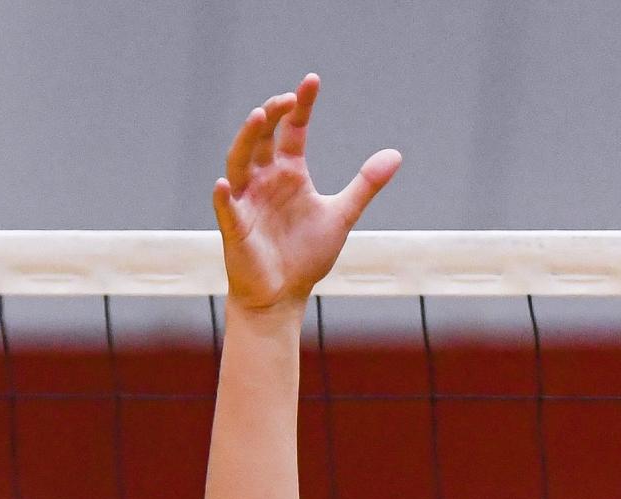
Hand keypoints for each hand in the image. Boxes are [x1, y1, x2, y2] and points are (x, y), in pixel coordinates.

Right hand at [214, 74, 400, 311]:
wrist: (283, 295)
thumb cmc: (306, 255)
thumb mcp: (341, 216)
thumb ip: (365, 185)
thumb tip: (396, 155)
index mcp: (289, 172)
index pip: (293, 129)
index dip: (301, 106)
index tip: (312, 81)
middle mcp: (265, 178)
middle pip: (263, 137)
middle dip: (273, 115)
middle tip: (287, 99)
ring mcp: (247, 200)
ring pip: (239, 161)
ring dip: (246, 139)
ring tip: (259, 117)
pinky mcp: (235, 227)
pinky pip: (226, 208)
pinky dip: (224, 196)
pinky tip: (226, 183)